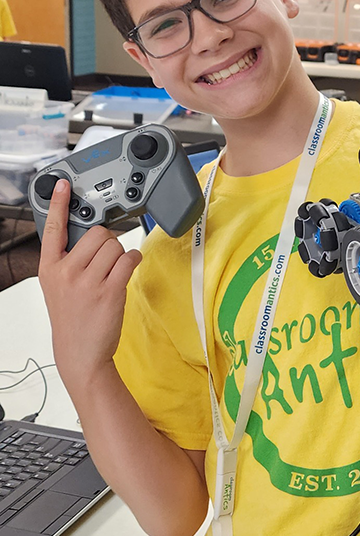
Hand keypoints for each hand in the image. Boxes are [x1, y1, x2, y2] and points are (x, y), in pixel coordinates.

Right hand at [38, 179, 142, 387]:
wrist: (79, 352)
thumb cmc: (73, 317)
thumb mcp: (58, 286)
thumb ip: (68, 261)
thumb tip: (90, 237)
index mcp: (49, 267)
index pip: (52, 228)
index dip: (59, 203)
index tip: (63, 184)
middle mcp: (65, 272)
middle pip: (98, 233)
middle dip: (108, 242)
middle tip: (105, 261)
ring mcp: (87, 282)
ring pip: (116, 245)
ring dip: (121, 255)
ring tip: (113, 272)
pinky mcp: (109, 290)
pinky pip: (129, 259)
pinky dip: (133, 261)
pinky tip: (127, 271)